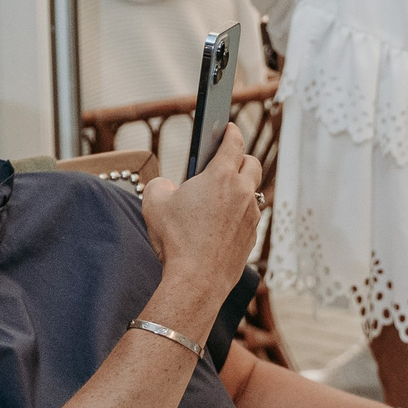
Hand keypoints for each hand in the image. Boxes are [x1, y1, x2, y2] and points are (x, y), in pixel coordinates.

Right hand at [138, 124, 263, 320]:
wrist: (197, 280)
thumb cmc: (176, 239)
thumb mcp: (155, 202)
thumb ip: (160, 184)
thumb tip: (168, 186)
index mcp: (222, 176)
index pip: (234, 142)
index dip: (229, 131)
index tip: (227, 127)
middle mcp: (243, 192)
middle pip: (251, 163)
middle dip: (240, 158)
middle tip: (224, 162)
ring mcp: (251, 215)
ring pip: (252, 191)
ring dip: (240, 188)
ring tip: (220, 194)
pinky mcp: (252, 236)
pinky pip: (250, 216)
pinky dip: (239, 213)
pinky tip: (221, 222)